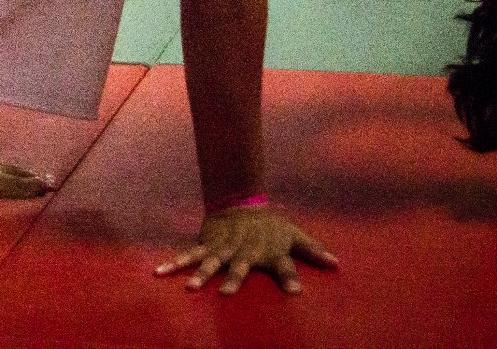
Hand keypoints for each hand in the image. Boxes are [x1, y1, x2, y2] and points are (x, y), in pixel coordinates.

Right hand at [155, 204, 337, 294]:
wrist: (241, 202)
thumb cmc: (270, 225)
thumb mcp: (293, 234)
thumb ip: (312, 250)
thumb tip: (337, 264)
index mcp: (269, 251)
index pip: (283, 265)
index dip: (289, 278)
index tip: (295, 292)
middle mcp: (245, 251)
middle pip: (239, 266)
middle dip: (233, 278)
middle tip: (226, 293)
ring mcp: (223, 248)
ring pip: (210, 262)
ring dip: (200, 274)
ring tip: (190, 288)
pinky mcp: (206, 244)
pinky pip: (188, 255)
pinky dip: (174, 263)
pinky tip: (160, 272)